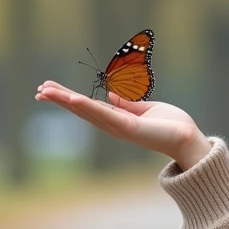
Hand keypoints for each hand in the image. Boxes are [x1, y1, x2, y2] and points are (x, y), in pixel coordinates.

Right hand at [35, 81, 211, 169]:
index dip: (68, 98)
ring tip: (46, 91)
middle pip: (81, 109)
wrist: (188, 139)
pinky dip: (87, 106)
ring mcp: (118, 128)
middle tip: (39, 90)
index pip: (87, 106)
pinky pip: (104, 114)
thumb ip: (127, 103)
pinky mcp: (128, 127)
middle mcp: (113, 125)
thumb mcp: (145, 108)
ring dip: (66, 101)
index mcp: (117, 119)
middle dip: (60, 99)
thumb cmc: (171, 125)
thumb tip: (109, 93)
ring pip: (87, 111)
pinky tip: (72, 98)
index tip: (50, 89)